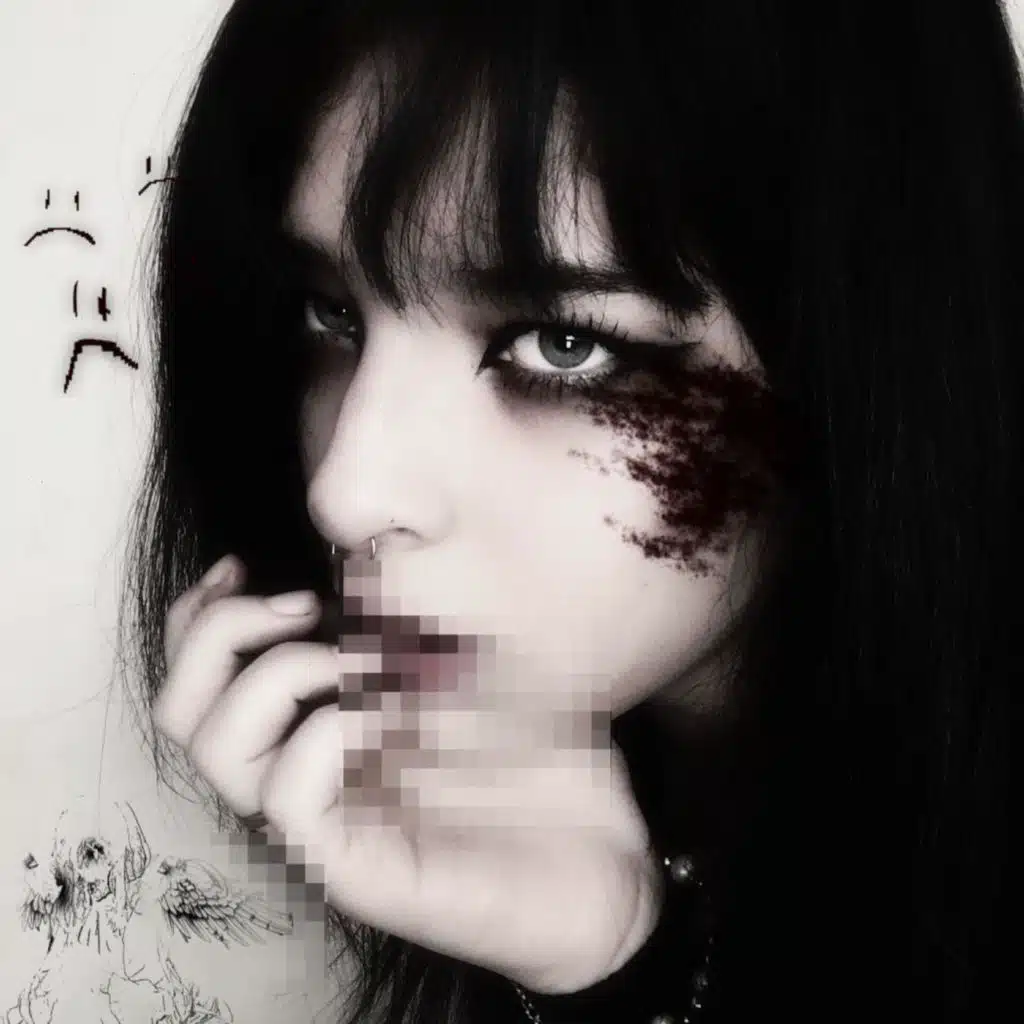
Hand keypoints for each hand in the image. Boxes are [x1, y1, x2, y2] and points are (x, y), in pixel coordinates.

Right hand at [154, 555, 663, 994]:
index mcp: (315, 724)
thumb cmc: (535, 753)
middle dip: (221, 632)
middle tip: (305, 608)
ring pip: (218, 749)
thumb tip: (350, 563)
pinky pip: (289, 798)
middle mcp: (302, 774)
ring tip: (359, 663)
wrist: (601, 856)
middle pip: (180, 709)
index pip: (199, 676)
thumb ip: (402, 620)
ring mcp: (321, 824)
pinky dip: (331, 733)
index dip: (199, 611)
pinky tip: (397, 718)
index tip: (244, 564)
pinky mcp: (350, 868)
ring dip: (281, 675)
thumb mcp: (470, 657)